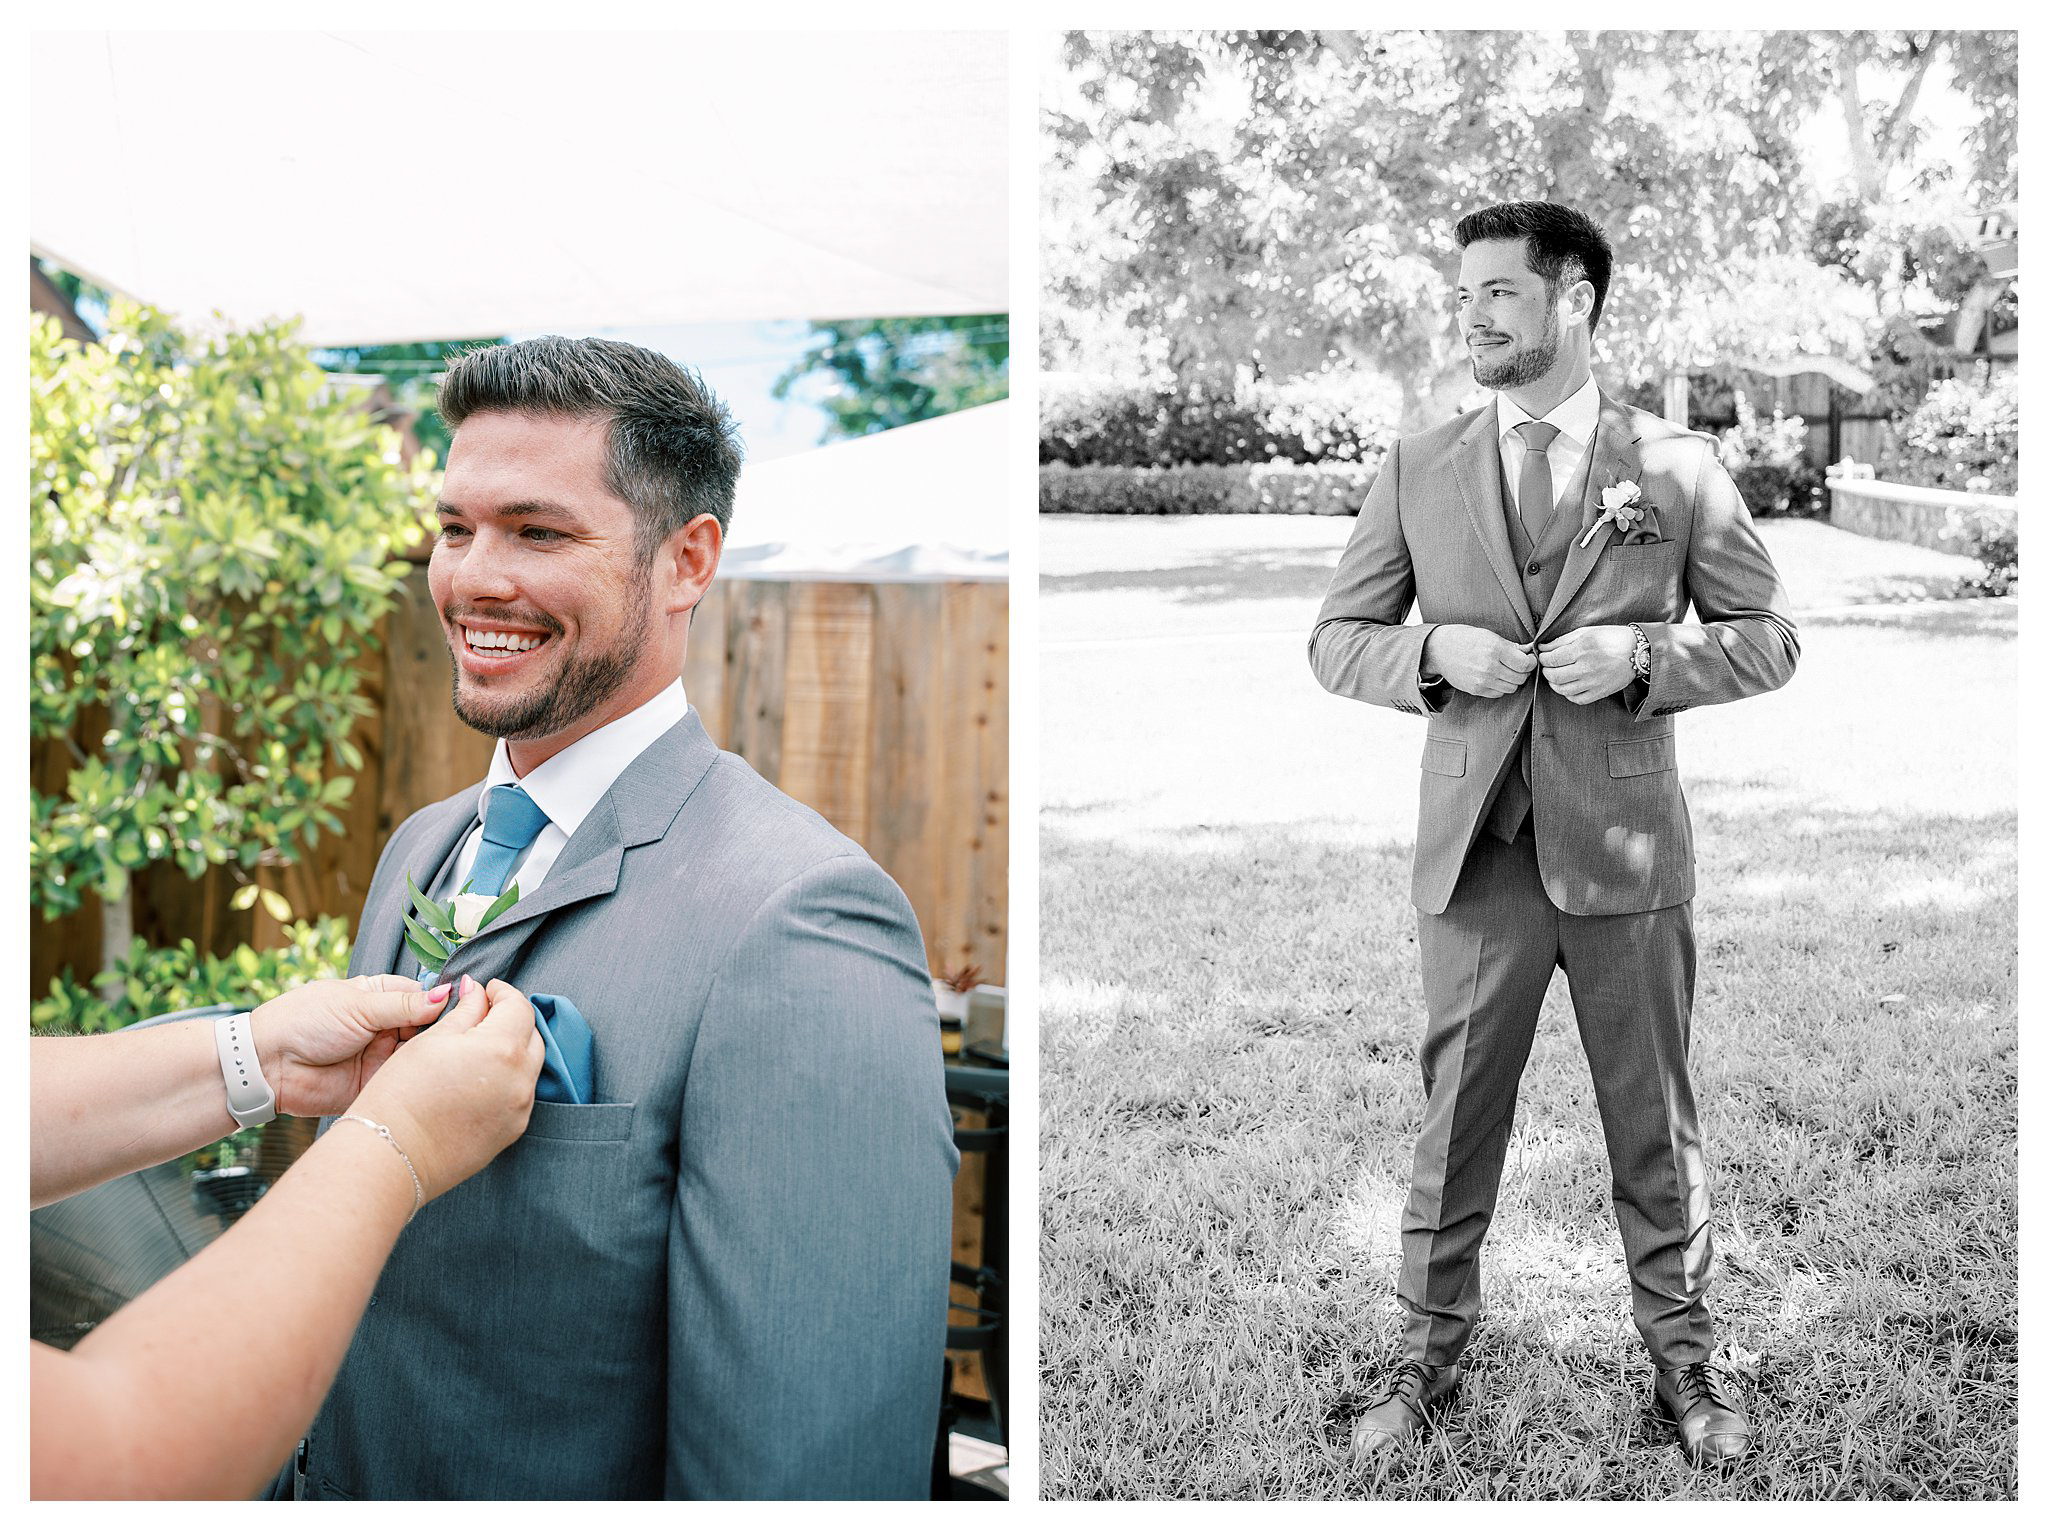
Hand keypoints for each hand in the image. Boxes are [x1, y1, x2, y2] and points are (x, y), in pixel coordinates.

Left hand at [251, 975, 455, 1118]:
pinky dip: (422, 1080)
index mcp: (381, 997)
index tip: (472, 1004)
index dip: (445, 1000)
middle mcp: (386, 1027)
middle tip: (464, 1032)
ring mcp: (384, 1057)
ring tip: (454, 1054)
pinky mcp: (378, 1085)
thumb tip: (446, 994)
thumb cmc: (304, 1022)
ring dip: (436, 1055)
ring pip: (423, 1054)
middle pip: (430, 1026)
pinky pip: (408, 1082)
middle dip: (445, 1029)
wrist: (267, 1066)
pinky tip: (439, 1077)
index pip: (425, 995)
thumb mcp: (358, 1006)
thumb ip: (404, 1005)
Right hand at [348, 977, 542, 1202]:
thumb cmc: (401, 1094)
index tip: (487, 990)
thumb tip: (477, 990)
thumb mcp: (431, 1040)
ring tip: (479, 1048)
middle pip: (531, 1036)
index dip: (502, 992)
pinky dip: (508, 1080)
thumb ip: (465, 1011)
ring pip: (529, 1066)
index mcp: (502, 1049)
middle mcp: (520, 1080)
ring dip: (512, 1050)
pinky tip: (479, 1079)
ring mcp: (520, 1109)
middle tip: (484, 1014)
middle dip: (511, 1020)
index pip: (519, 1007)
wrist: (391, 1155)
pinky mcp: (512, 1131)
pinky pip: (520, 1095)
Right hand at [1422, 624, 1537, 697]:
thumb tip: (1528, 651)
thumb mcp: (1488, 635)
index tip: (1529, 658)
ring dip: (1513, 680)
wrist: (1438, 650)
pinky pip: (1499, 693)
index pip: (1525, 663)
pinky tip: (1495, 676)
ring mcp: (1482, 681)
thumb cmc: (1463, 638)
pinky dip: (1501, 687)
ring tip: (1506, 670)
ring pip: (1512, 688)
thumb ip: (1510, 645)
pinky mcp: (1476, 690)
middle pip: (1521, 677)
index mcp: (1494, 649)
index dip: (1531, 661)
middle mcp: (1489, 667)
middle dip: (1523, 671)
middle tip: (1519, 664)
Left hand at [1536, 625, 1637, 703]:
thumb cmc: (1612, 638)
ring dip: (1554, 684)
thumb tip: (1542, 647)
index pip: (1551, 659)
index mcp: (1582, 648)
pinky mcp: (1601, 692)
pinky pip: (1577, 699)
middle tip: (1548, 667)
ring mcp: (1594, 682)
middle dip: (1546, 671)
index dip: (1543, 659)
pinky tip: (1569, 686)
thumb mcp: (1586, 632)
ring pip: (1563, 689)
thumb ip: (1562, 640)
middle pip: (1554, 676)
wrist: (1638, 651)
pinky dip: (1568, 694)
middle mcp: (1587, 667)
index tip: (1543, 657)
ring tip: (1556, 676)